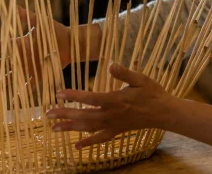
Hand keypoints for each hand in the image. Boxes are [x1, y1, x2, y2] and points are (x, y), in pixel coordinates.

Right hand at [0, 6, 70, 88]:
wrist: (71, 42)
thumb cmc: (55, 31)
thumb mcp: (40, 22)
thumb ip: (28, 17)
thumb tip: (15, 6)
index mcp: (22, 44)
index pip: (3, 46)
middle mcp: (24, 57)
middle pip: (5, 63)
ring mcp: (31, 67)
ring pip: (13, 76)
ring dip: (3, 81)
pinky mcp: (40, 74)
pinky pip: (30, 84)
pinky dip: (22, 91)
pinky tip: (13, 98)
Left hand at [46, 62, 174, 148]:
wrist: (163, 112)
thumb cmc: (152, 92)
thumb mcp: (140, 78)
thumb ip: (124, 73)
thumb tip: (110, 64)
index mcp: (115, 100)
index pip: (90, 98)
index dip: (73, 96)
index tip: (59, 93)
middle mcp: (112, 114)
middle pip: (84, 115)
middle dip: (65, 114)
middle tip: (48, 113)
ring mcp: (113, 125)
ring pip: (88, 128)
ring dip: (70, 128)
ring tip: (54, 128)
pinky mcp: (117, 131)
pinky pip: (99, 139)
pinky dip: (87, 142)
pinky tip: (75, 146)